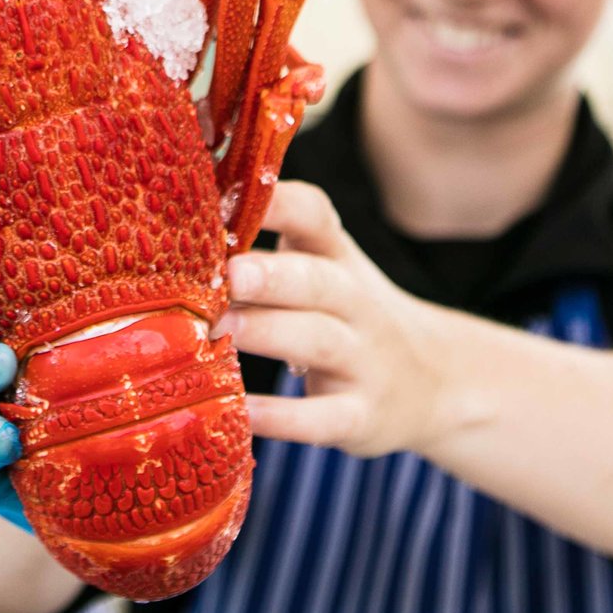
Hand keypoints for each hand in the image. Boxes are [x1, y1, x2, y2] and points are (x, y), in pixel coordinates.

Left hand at [225, 180, 452, 456]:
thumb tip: (174, 218)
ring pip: (317, 340)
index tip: (224, 194)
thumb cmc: (347, 314)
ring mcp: (362, 361)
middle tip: (226, 272)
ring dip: (267, 332)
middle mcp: (355, 303)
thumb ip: (267, 247)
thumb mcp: (324, 270)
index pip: (314, 214)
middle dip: (272, 275)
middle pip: (317, 280)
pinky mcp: (360, 417)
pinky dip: (280, 417)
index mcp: (336, 256)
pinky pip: (319, 418)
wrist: (438, 380)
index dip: (276, 202)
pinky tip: (239, 411)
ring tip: (218, 329)